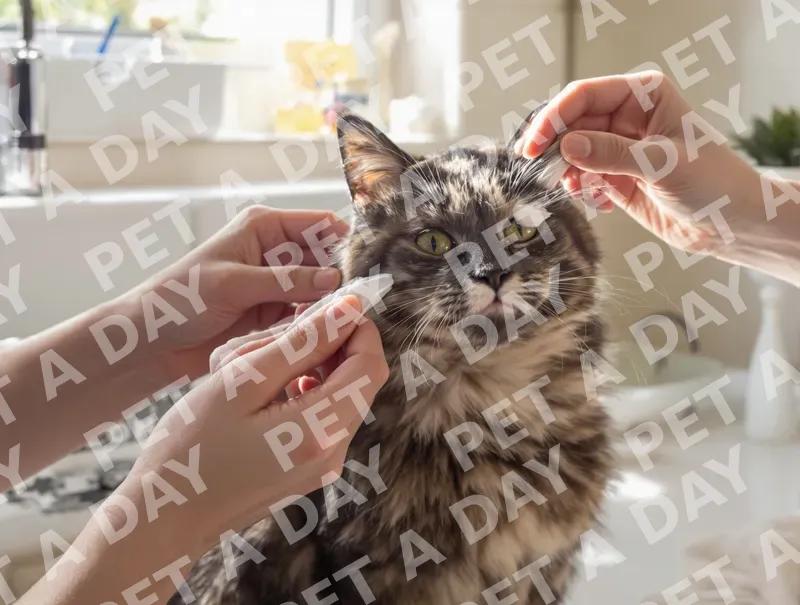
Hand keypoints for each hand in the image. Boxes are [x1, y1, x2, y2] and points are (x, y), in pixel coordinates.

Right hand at [18, 295, 389, 604]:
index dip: (355, 328)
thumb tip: (349, 307)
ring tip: (260, 363)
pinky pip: (325, 417)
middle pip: (360, 380)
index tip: (322, 308)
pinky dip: (305, 392)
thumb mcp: (243, 379)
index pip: (371, 364)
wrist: (164, 517)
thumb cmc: (191, 444)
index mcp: (320, 430)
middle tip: (278, 336)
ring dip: (314, 368)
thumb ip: (303, 342)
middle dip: (330, 346)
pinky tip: (264, 390)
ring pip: (341, 395)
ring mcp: (324, 467)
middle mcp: (334, 454)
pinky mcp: (310, 471)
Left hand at [126, 205, 348, 379]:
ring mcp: (278, 282)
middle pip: (325, 255)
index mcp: (263, 227)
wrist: (153, 341)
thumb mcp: (233, 283)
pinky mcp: (276, 311)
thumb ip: (285, 281)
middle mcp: (275, 250)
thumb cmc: (180, 298)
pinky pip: (308, 311)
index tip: (366, 264)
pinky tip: (327, 330)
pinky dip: (318, 319)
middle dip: (342, 273)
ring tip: (348, 316)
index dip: (343, 239)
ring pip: (321, 286)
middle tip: (361, 297)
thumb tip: (334, 280)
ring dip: (332, 300)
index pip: (317, 223)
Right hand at [516, 71, 763, 254]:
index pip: (584, 96)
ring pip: (572, 152)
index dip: (553, 118)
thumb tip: (566, 146)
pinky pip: (581, 177)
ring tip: (583, 192)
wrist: (731, 224)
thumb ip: (612, 154)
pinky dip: (582, 191)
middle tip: (542, 173)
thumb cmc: (713, 183)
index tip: (533, 145)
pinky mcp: (615, 176)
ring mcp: (619, 147)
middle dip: (556, 149)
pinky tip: (602, 203)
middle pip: (571, 123)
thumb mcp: (661, 164)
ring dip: (568, 173)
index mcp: (643, 95)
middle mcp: (627, 116)